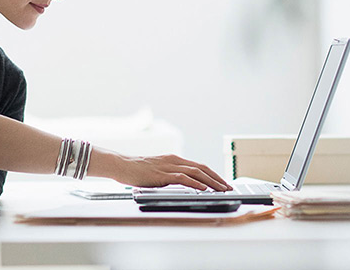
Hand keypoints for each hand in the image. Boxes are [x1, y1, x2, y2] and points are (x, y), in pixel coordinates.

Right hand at [110, 153, 229, 191]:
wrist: (121, 165)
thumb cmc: (136, 170)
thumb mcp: (157, 171)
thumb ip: (169, 176)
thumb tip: (182, 185)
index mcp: (173, 159)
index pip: (199, 166)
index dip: (213, 174)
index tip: (223, 183)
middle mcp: (174, 160)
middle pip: (201, 168)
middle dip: (217, 178)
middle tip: (228, 187)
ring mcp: (168, 166)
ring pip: (195, 172)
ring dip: (211, 181)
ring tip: (221, 189)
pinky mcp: (162, 173)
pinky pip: (183, 178)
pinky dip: (195, 183)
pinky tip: (203, 188)